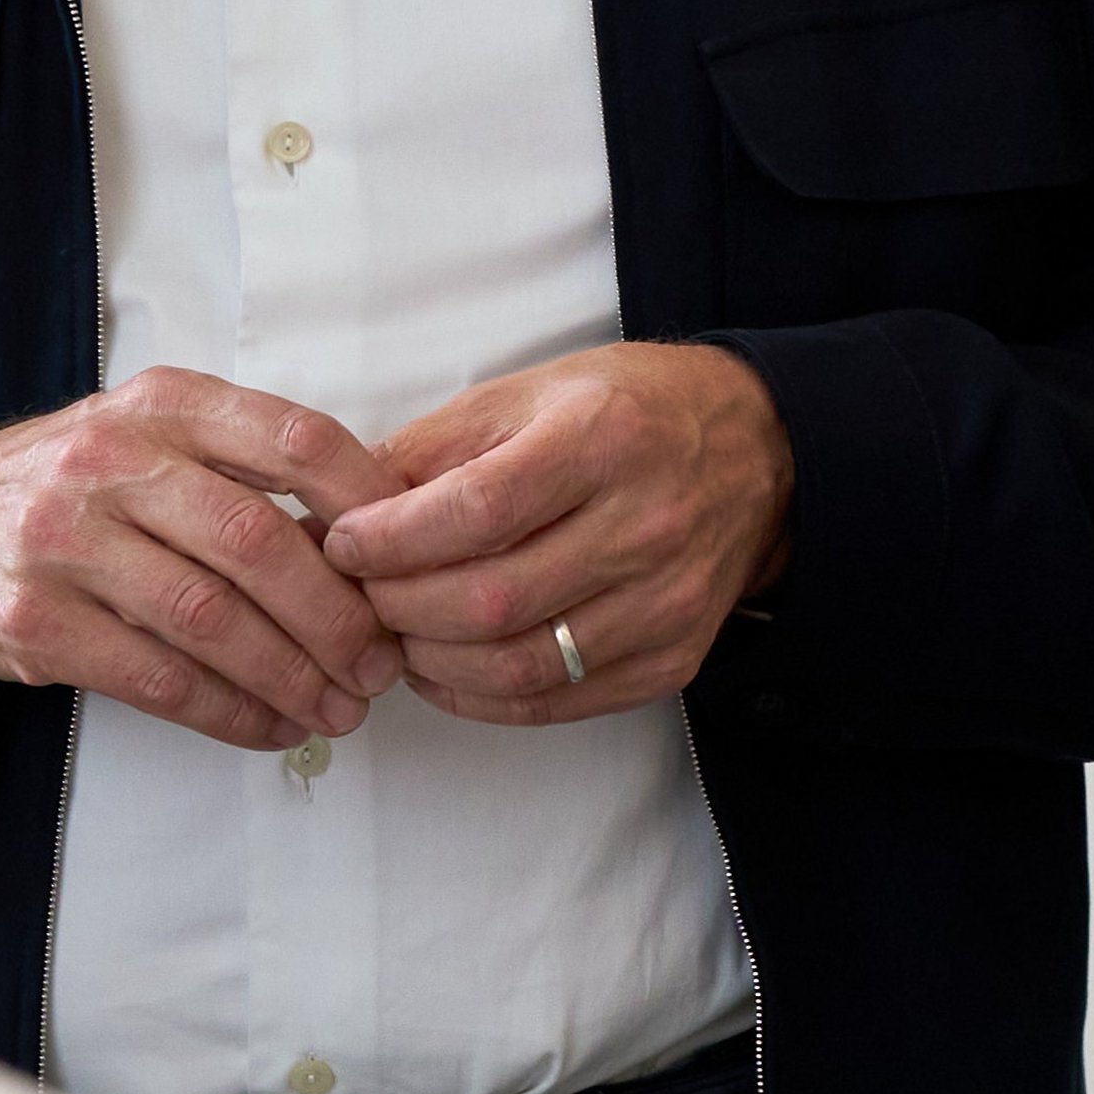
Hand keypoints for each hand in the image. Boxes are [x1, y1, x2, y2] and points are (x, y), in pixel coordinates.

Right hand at [0, 368, 407, 750]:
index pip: (295, 439)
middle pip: (259, 543)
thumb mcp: (158, 437)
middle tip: (382, 666)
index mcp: (167, 404)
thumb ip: (248, 468)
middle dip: (338, 617)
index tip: (410, 563)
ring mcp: (66, 540)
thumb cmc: (83, 487)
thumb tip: (377, 541)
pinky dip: (228, 712)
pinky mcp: (35, 621)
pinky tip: (269, 727)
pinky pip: (157, 678)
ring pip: (211, 620)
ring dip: (291, 677)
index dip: (369, 504)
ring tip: (338, 710)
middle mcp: (113, 460)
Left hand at [317, 342, 794, 725]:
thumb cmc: (630, 411)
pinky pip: (556, 702)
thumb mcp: (530, 392)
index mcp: (605, 439)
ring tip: (396, 634)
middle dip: (399, 607)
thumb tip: (335, 503)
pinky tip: (445, 669)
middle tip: (358, 594)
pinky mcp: (673, 658)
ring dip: (431, 662)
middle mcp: (647, 524)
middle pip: (492, 600)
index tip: (344, 543)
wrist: (758, 451)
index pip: (480, 511)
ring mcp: (666, 602)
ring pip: (519, 666)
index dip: (394, 540)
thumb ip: (434, 448)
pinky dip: (480, 699)